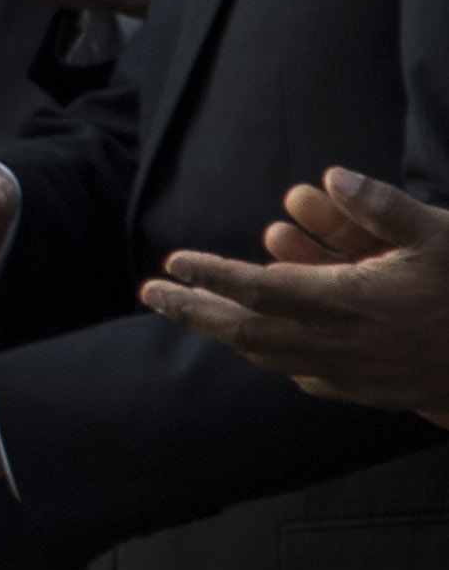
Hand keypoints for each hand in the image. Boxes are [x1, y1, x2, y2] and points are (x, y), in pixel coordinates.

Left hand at [145, 170, 448, 419]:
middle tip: (150, 295)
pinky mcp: (373, 393)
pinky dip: (275, 360)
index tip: (171, 263)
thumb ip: (385, 207)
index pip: (256, 288)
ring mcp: (355, 375)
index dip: (209, 275)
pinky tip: (267, 352)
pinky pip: (308, 377)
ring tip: (194, 315)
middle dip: (194, 311)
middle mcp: (340, 344)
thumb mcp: (440, 236)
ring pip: (272, 358)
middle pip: (247, 331)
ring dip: (228, 336)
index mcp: (347, 304)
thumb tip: (335, 175)